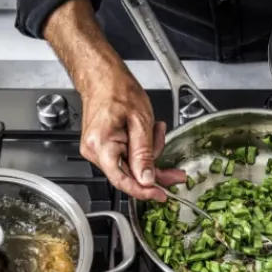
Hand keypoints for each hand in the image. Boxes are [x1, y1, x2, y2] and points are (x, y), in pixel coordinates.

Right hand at [79, 67, 184, 201]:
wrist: (102, 76)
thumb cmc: (117, 90)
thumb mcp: (140, 122)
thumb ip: (144, 154)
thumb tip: (147, 180)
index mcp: (101, 146)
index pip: (123, 181)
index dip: (144, 192)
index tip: (161, 195)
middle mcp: (95, 152)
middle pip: (130, 175)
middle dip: (155, 169)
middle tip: (176, 172)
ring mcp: (98, 151)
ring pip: (132, 167)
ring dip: (150, 153)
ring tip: (156, 130)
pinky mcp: (104, 148)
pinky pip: (127, 158)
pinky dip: (142, 149)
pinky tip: (149, 134)